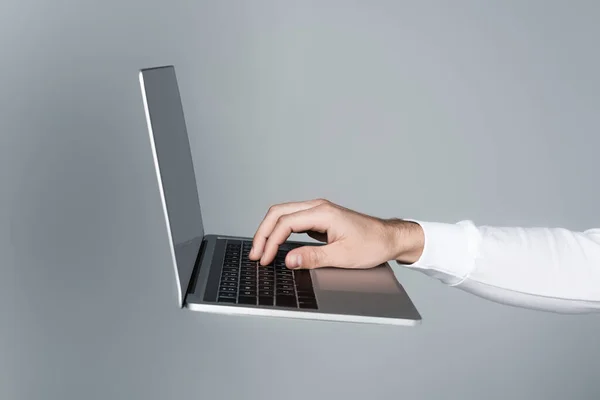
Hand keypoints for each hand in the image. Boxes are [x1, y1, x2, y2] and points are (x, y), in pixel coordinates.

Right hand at [248, 199, 423, 268]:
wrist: (389, 239)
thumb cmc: (372, 245)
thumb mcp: (342, 256)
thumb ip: (313, 257)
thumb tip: (288, 260)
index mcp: (322, 213)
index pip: (285, 222)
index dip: (270, 241)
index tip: (264, 259)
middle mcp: (318, 207)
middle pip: (278, 212)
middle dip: (263, 233)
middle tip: (255, 255)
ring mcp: (318, 211)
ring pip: (283, 214)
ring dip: (269, 231)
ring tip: (261, 250)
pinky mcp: (319, 218)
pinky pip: (292, 219)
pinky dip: (280, 231)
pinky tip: (276, 244)